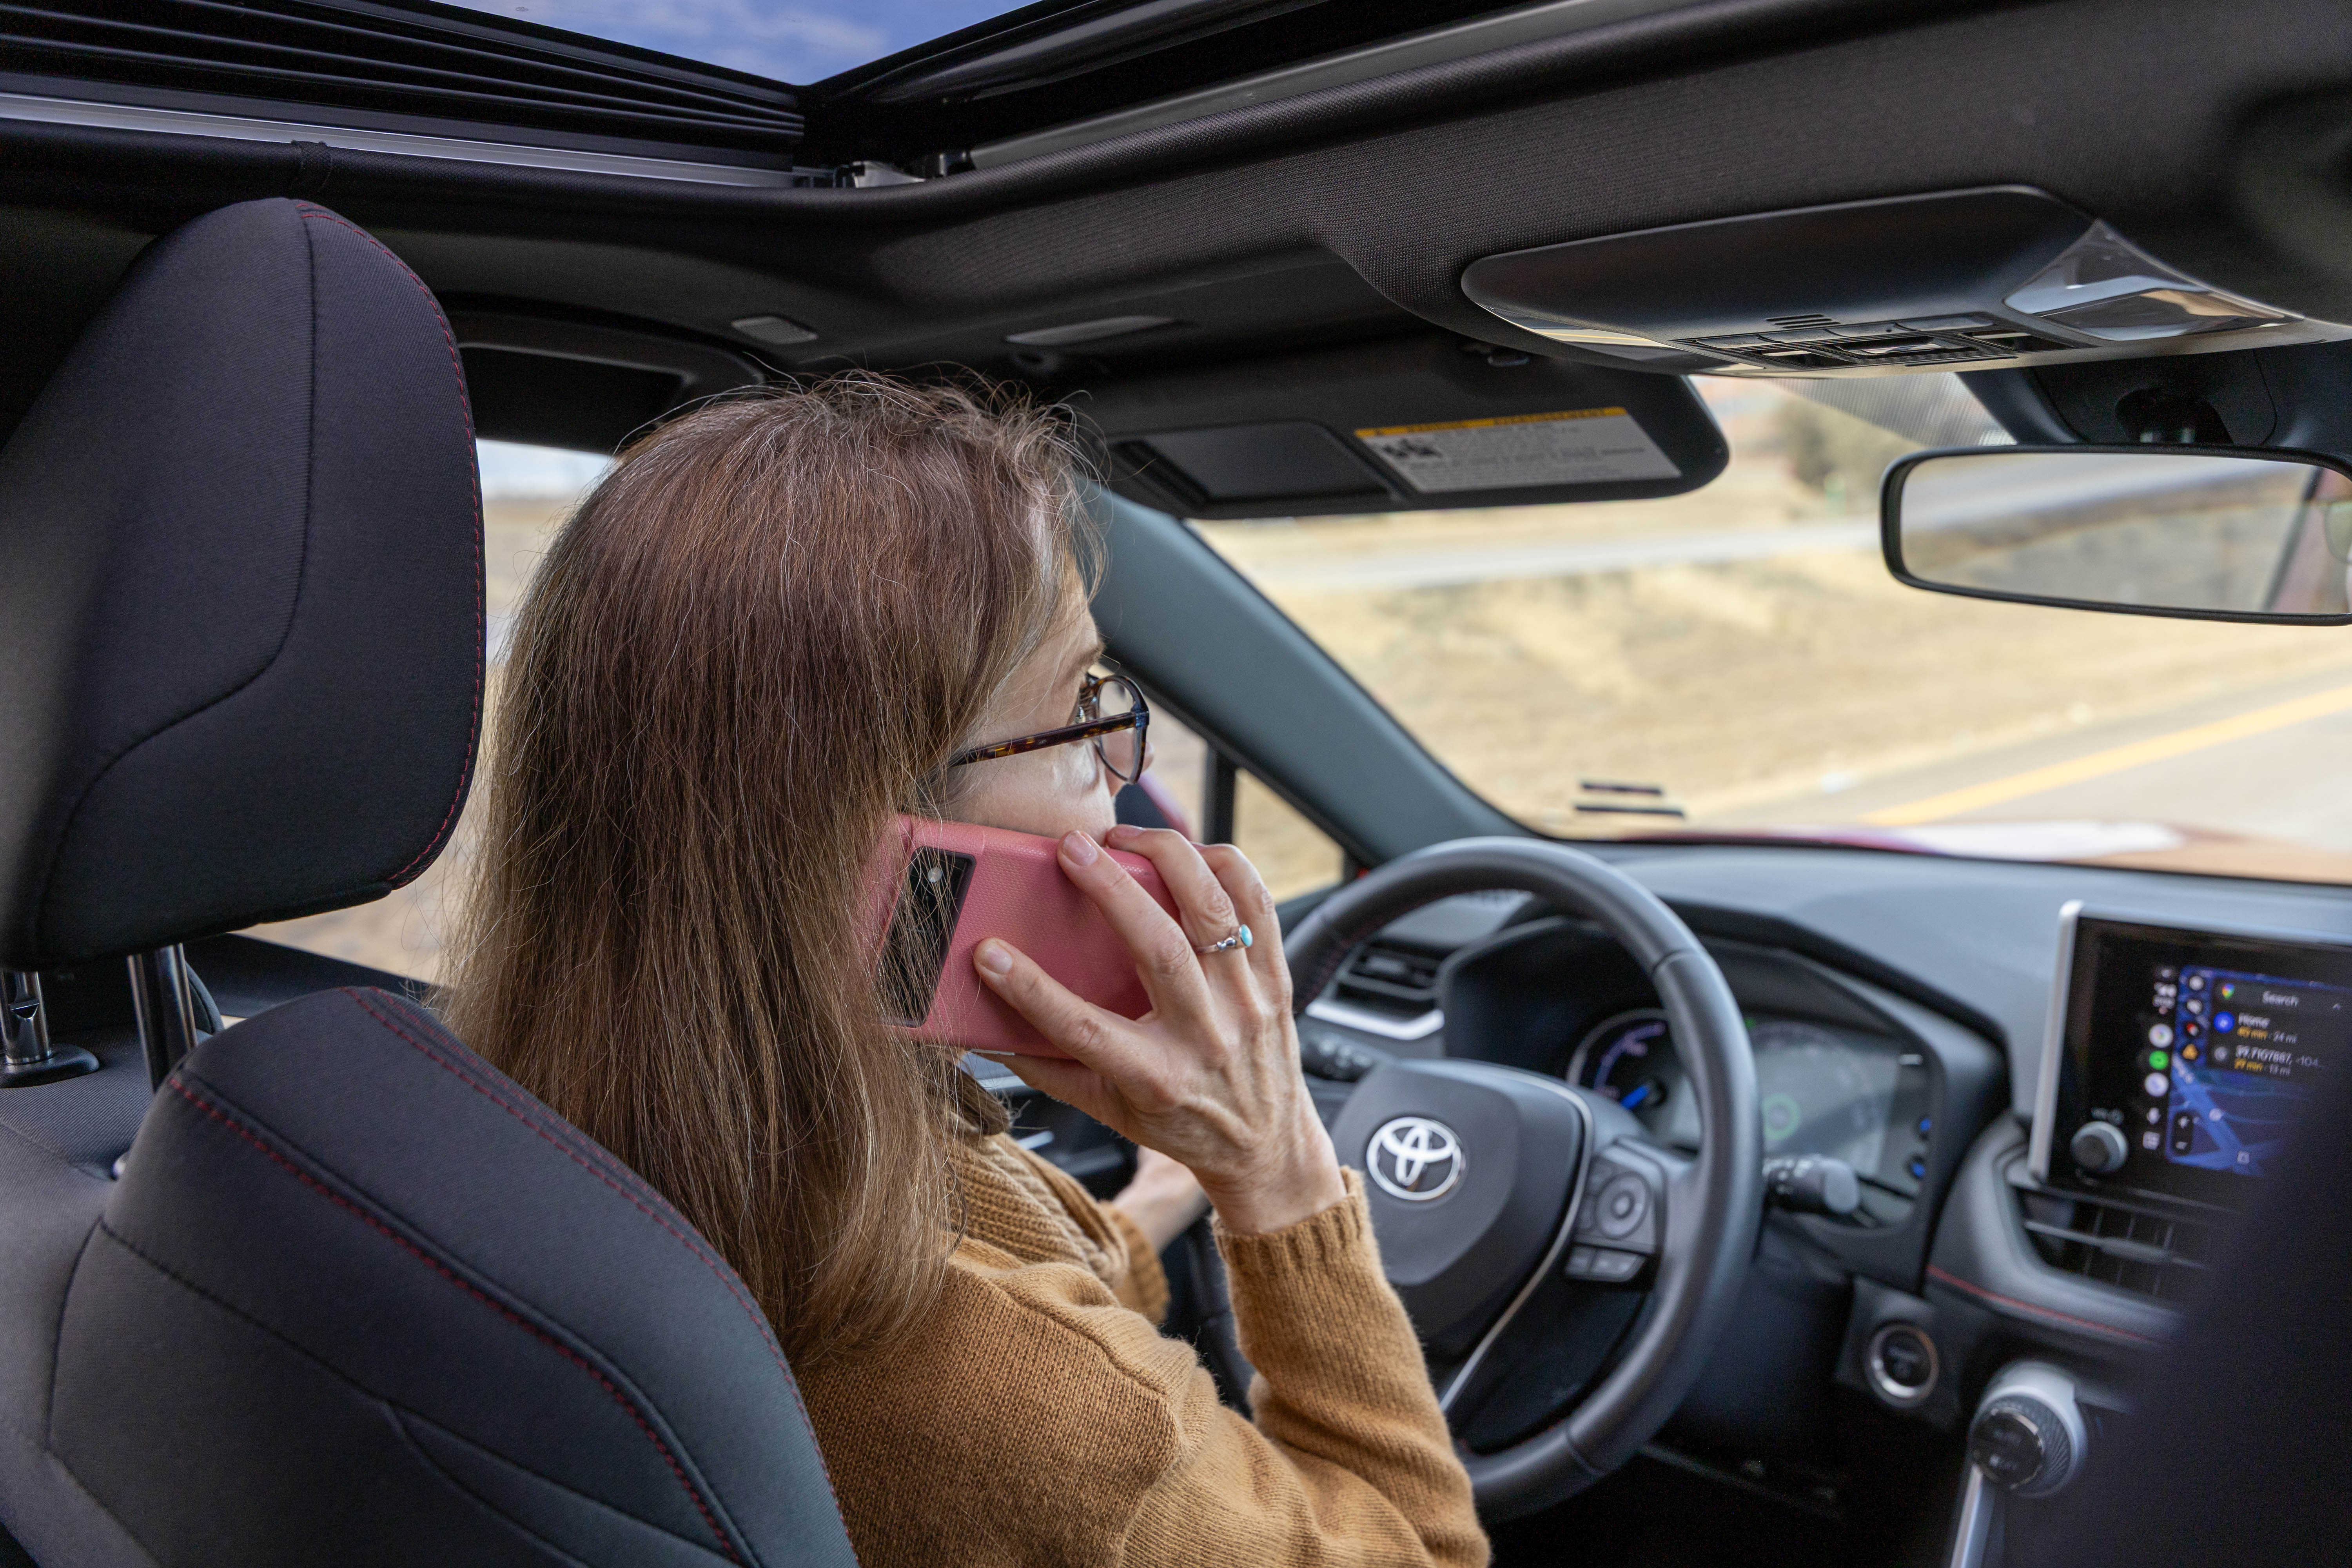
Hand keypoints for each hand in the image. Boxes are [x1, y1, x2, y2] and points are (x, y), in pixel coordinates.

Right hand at [973, 825, 1347, 1234]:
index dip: (1030, 989)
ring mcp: (1247, 1005)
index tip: (990, 954)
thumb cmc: (1181, 1123)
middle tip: (1072, 848)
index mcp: (1155, 1077)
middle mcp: (1206, 1038)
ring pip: (1214, 914)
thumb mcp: (1107, 1109)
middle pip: (1160, 949)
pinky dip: (1227, 867)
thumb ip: (1048, 1070)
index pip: (1083, 1028)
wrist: (1266, 1148)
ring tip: (1129, 836)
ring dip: (1171, 860)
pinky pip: (1258, 907)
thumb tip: (986, 1032)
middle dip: (1111, 889)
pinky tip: (1193, 851)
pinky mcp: (1275, 980)